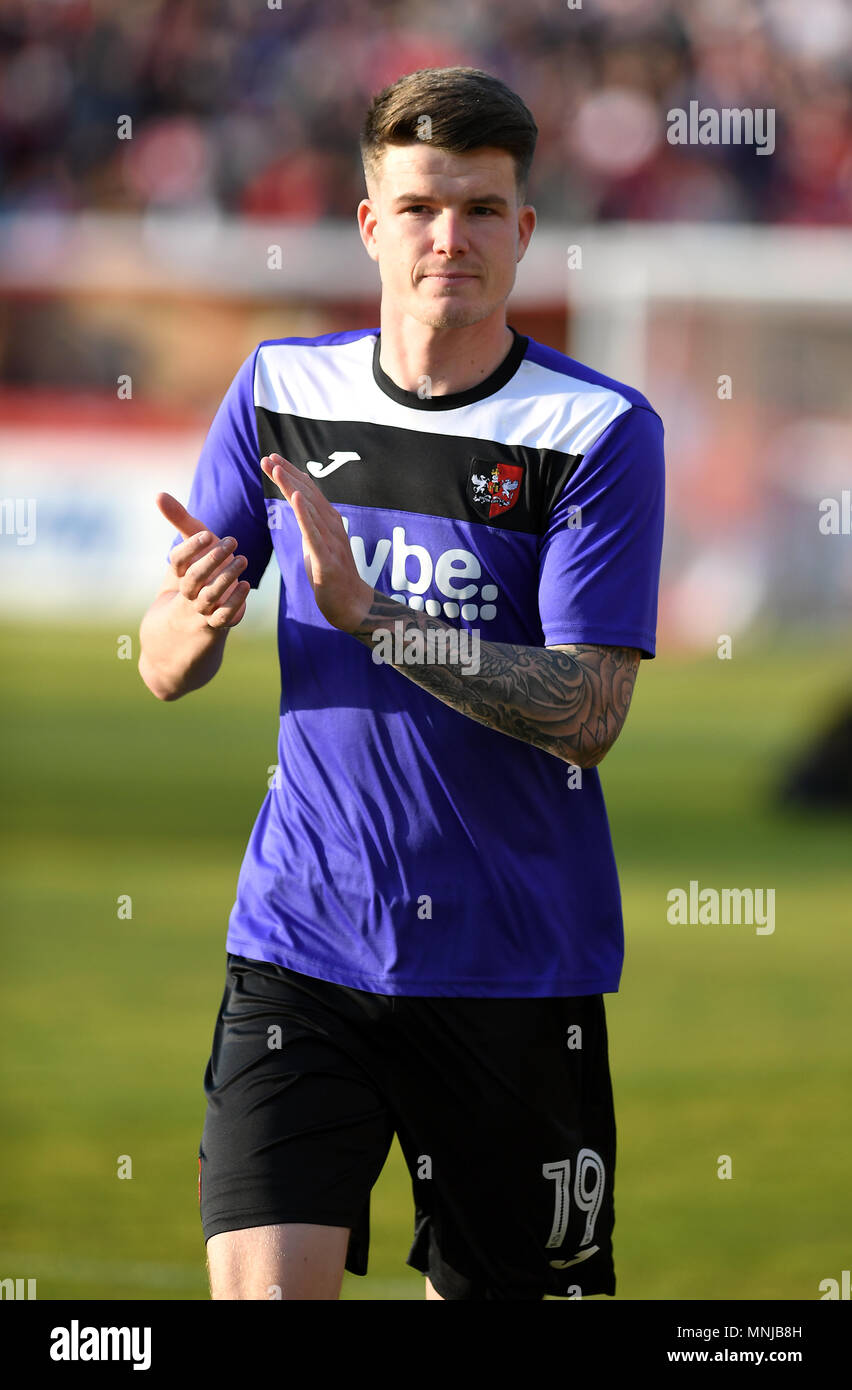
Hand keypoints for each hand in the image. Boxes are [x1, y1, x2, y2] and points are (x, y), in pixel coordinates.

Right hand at [157, 492, 250, 630]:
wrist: (190, 622)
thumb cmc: (196, 572)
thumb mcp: (191, 544)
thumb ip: (179, 520)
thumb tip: (158, 493)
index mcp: (178, 575)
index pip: (177, 562)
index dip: (190, 548)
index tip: (208, 535)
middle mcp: (187, 593)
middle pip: (193, 579)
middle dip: (211, 560)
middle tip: (231, 541)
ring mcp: (201, 610)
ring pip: (209, 597)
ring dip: (226, 577)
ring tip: (242, 558)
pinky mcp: (217, 624)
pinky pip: (224, 617)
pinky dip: (234, 602)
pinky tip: (245, 585)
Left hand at [260, 454, 373, 631]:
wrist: (351, 604)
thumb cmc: (332, 575)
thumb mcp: (316, 544)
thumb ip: (309, 523)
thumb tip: (297, 503)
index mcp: (328, 521)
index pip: (307, 491)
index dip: (289, 473)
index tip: (271, 458)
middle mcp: (332, 525)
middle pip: (307, 493)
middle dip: (286, 473)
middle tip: (268, 457)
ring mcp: (331, 541)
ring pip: (309, 507)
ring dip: (291, 486)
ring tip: (276, 468)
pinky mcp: (327, 559)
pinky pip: (313, 533)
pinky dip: (304, 514)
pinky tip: (293, 498)